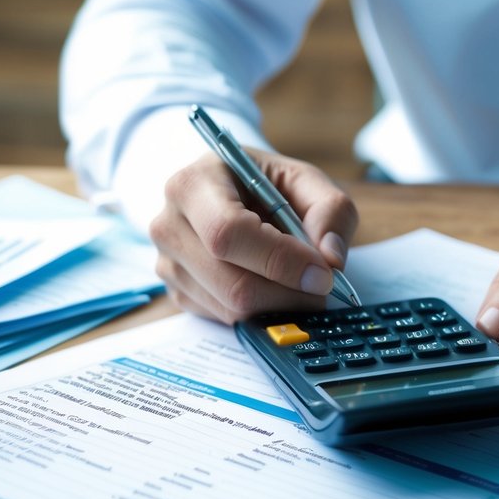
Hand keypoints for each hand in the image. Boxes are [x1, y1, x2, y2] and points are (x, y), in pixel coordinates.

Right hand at [148, 148, 357, 322]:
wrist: (227, 192)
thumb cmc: (264, 183)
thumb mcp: (303, 180)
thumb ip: (329, 210)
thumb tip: (331, 259)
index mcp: (194, 183)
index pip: (229, 233)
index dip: (280, 260)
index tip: (323, 274)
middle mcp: (169, 224)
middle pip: (231, 282)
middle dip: (288, 293)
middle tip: (322, 288)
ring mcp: (167, 263)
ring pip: (231, 308)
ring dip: (279, 306)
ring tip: (302, 285)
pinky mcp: (178, 292)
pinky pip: (225, 319)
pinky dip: (261, 311)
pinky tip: (273, 287)